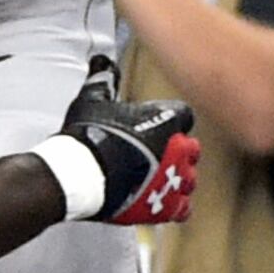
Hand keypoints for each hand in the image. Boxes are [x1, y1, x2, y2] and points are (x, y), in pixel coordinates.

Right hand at [43, 57, 197, 224]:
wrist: (80, 175)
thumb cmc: (89, 137)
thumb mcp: (92, 101)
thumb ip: (102, 82)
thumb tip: (101, 64)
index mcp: (165, 121)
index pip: (184, 115)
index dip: (171, 119)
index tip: (159, 123)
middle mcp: (177, 151)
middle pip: (192, 150)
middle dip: (180, 151)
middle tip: (162, 153)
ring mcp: (171, 180)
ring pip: (190, 180)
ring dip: (179, 179)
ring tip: (163, 180)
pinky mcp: (161, 206)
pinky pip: (181, 208)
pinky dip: (175, 206)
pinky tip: (165, 203)